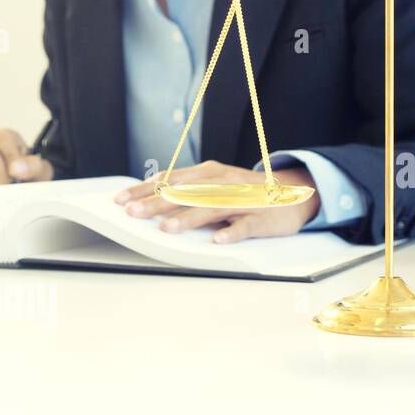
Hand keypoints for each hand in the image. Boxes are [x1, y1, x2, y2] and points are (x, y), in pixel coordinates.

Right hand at [0, 129, 54, 185]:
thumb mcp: (41, 170)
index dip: (10, 156)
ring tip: (9, 191)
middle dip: (4, 178)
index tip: (16, 174)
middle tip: (15, 187)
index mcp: (6, 138)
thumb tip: (16, 169)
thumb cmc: (32, 176)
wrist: (28, 189)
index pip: (3, 139)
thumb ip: (32, 166)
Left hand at [113, 160, 320, 242]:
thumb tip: (154, 185)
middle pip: (185, 194)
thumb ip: (187, 184)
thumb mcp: (215, 181)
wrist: (294, 192)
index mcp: (208, 174)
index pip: (170, 181)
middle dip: (157, 204)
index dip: (144, 190)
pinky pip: (244, 226)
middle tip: (133, 213)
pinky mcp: (260, 218)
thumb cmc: (246, 191)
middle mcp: (222, 183)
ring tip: (166, 229)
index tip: (120, 200)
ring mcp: (241, 200)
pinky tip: (217, 240)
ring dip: (187, 219)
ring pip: (210, 209)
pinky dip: (231, 232)